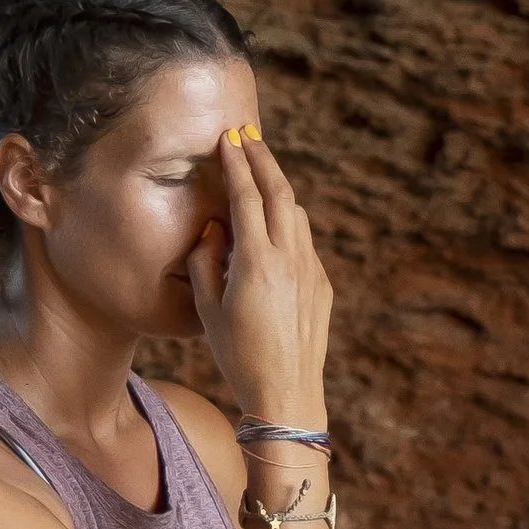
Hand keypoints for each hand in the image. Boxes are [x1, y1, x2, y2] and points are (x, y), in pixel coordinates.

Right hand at [187, 125, 331, 430]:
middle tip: (247, 134)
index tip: (228, 138)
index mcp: (257, 262)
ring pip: (296, 213)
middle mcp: (290, 259)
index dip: (237, 163)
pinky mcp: (322, 285)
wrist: (286, 394)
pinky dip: (287, 221)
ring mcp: (311, 270)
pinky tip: (273, 224)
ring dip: (278, 187)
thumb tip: (214, 228)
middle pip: (280, 192)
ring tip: (259, 173)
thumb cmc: (237, 356)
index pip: (247, 197)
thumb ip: (206, 261)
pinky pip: (304, 241)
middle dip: (262, 158)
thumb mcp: (207, 310)